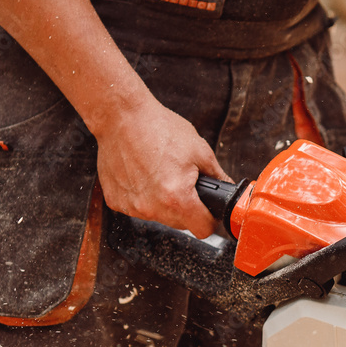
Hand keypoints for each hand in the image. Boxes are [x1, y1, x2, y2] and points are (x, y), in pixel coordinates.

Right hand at [94, 97, 229, 237]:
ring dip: (165, 203)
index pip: (202, 230)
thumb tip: (228, 189)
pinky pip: (139, 208)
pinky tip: (144, 175)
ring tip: (163, 175)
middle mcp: (152, 207)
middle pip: (181, 224)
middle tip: (184, 183)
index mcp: (177, 198)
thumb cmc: (158, 128)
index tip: (208, 211)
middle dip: (188, 208)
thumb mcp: (200, 151)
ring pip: (160, 217)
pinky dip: (144, 197)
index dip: (210, 220)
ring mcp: (132, 207)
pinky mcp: (116, 201)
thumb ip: (219, 177)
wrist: (121, 117)